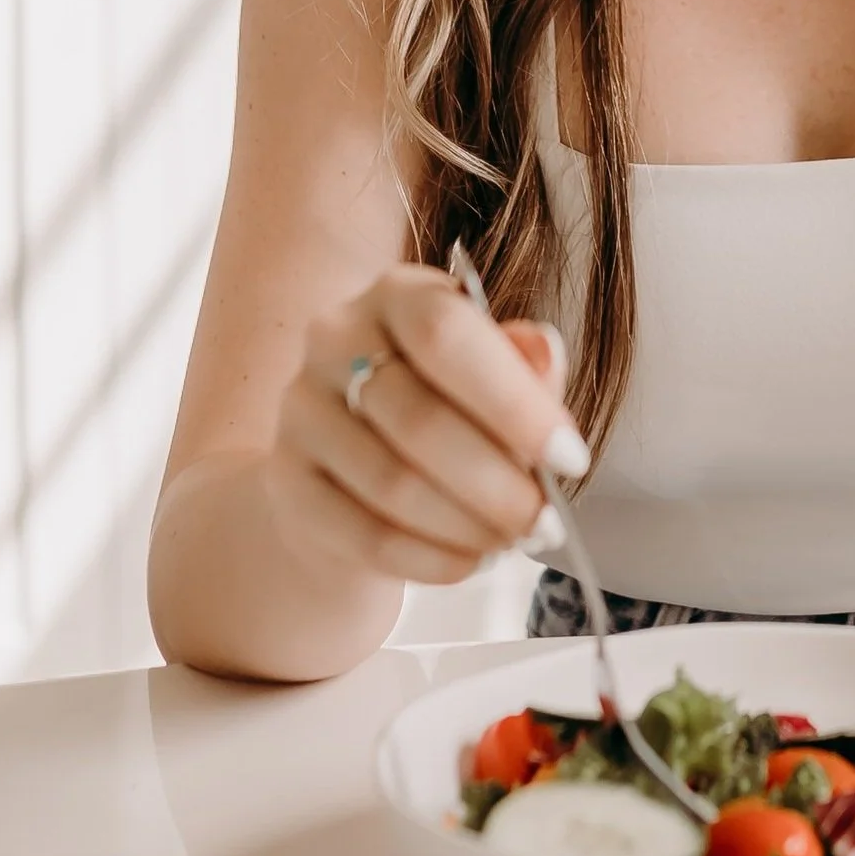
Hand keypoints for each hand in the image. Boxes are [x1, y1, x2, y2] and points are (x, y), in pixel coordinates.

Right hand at [270, 263, 587, 586]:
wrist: (352, 466)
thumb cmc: (443, 408)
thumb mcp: (492, 373)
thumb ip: (524, 368)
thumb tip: (543, 354)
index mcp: (397, 294)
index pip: (445, 333)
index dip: (513, 402)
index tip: (568, 458)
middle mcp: (336, 339)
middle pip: (420, 419)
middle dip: (498, 483)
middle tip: (542, 522)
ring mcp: (300, 410)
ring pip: (393, 484)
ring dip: (468, 526)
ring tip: (509, 541)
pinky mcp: (285, 481)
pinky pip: (365, 535)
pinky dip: (430, 559)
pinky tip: (467, 561)